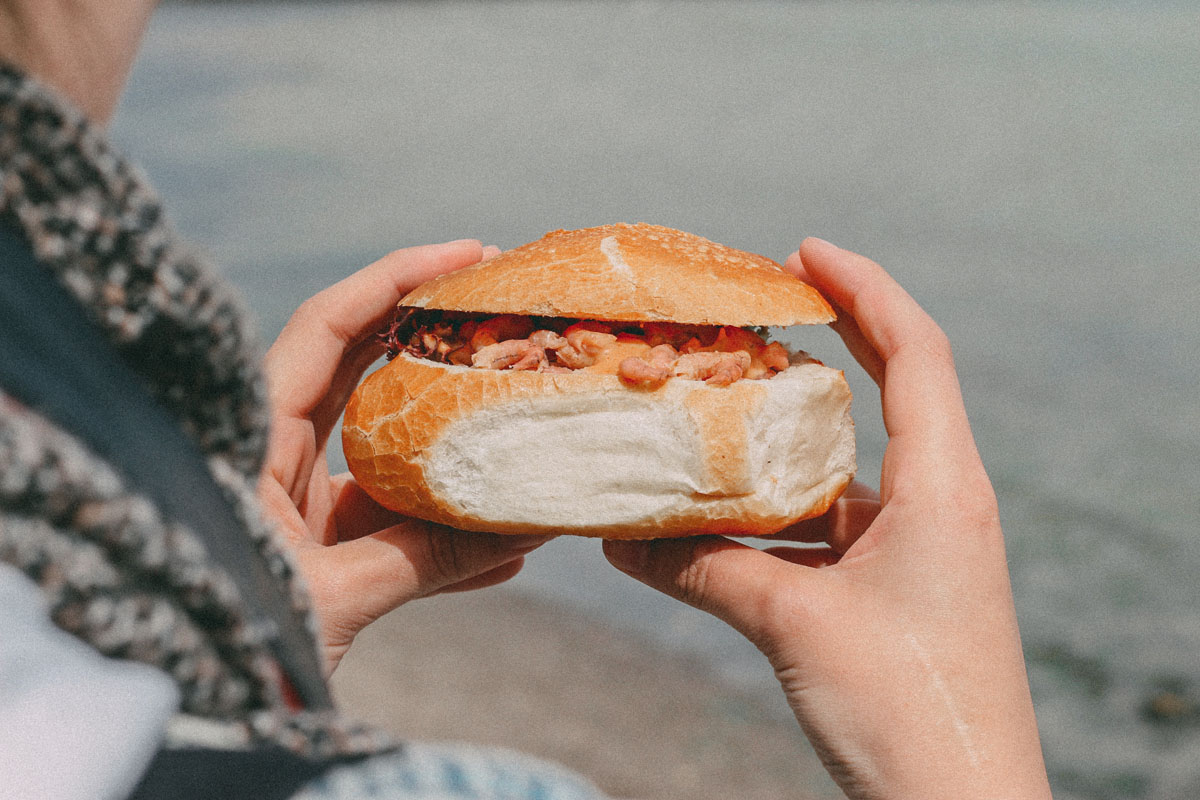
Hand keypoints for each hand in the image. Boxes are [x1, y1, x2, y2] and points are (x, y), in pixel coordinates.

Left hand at [258, 240, 551, 673]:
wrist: (197, 701)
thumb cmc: (231, 639)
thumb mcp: (333, 599)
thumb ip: (427, 561)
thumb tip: (527, 528)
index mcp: (248, 437)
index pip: (325, 326)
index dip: (395, 279)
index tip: (467, 253)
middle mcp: (270, 451)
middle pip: (360, 365)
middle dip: (432, 337)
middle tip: (503, 309)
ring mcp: (296, 495)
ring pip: (385, 442)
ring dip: (451, 436)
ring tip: (519, 414)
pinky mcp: (318, 541)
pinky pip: (389, 515)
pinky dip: (442, 527)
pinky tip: (505, 548)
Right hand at [603, 238, 1050, 798]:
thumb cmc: (905, 714)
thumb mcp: (793, 626)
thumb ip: (704, 571)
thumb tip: (618, 539)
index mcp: (943, 488)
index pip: (914, 350)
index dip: (863, 287)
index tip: (804, 251)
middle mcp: (941, 504)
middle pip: (886, 390)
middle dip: (822, 344)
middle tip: (749, 315)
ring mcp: (920, 548)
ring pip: (846, 466)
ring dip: (784, 441)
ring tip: (711, 414)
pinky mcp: (896, 589)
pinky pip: (831, 526)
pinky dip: (776, 513)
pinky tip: (713, 520)